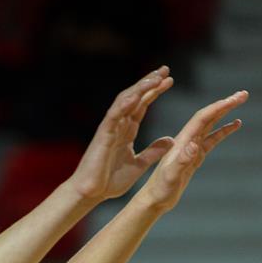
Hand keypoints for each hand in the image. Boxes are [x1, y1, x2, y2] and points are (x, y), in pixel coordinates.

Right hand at [70, 67, 175, 201]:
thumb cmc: (109, 181)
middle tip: (165, 69)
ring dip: (141, 88)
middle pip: (135, 97)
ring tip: (156, 77)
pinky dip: (124, 104)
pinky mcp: (103, 134)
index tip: (170, 80)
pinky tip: (137, 94)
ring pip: (125, 101)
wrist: (91, 193)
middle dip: (150, 83)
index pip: (142, 105)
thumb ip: (153, 152)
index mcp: (127, 131)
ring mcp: (110, 128)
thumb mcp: (139, 165)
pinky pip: (114, 114)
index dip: (154, 92)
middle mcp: (119, 125)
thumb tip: (171, 141)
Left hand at [134, 90, 246, 212]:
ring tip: (240, 101)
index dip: (218, 107)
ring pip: (211, 124)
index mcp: (181, 141)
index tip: (234, 98)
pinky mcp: (194, 157)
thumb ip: (182, 161)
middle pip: (208, 116)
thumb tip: (195, 144)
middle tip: (244, 94)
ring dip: (225, 112)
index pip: (202, 118)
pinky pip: (211, 139)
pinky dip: (224, 130)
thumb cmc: (160, 190)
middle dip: (225, 104)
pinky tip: (235, 124)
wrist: (153, 200)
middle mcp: (186, 141)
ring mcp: (191, 148)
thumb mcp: (171, 176)